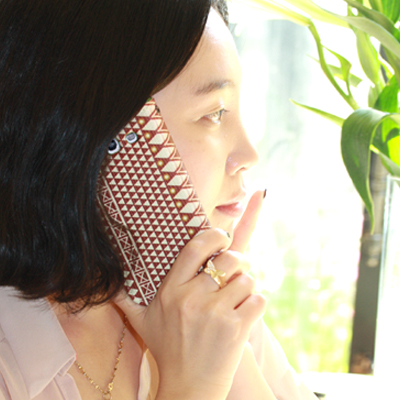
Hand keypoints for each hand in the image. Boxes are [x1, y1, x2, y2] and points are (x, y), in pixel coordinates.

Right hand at [115, 190, 265, 399]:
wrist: (188, 388)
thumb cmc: (167, 350)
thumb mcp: (140, 322)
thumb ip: (124, 298)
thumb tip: (105, 283)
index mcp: (171, 291)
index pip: (195, 249)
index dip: (213, 236)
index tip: (222, 236)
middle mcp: (192, 299)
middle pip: (228, 260)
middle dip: (238, 261)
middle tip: (236, 269)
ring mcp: (215, 314)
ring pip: (246, 280)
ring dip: (247, 285)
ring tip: (239, 294)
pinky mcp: (236, 329)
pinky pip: (258, 299)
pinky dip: (256, 302)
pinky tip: (246, 310)